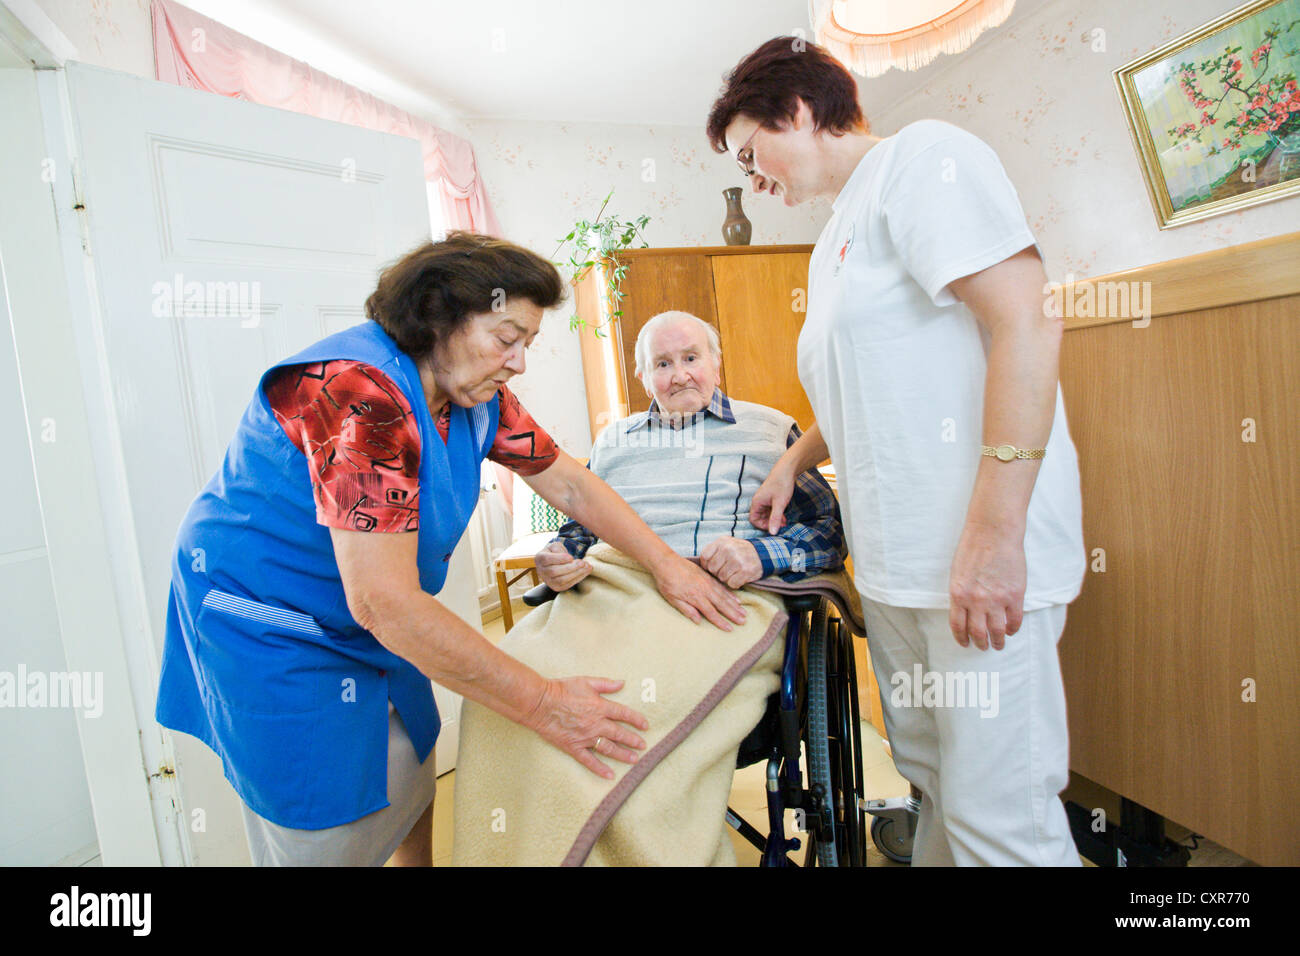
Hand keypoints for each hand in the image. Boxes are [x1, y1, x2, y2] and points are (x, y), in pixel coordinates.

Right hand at [522, 677, 649, 779]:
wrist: (539, 703)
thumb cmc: (561, 690)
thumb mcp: (585, 681)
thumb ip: (605, 684)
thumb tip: (622, 683)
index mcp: (600, 707)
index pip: (624, 714)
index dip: (636, 720)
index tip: (645, 726)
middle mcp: (596, 724)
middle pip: (619, 734)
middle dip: (633, 740)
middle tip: (643, 746)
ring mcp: (585, 737)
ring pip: (608, 748)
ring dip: (623, 754)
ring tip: (634, 760)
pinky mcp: (573, 747)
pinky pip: (589, 760)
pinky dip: (600, 768)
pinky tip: (610, 775)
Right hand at [534, 540, 591, 591]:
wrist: (553, 563)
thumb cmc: (555, 552)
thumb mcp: (555, 546)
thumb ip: (559, 549)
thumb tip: (568, 558)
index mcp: (540, 558)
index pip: (547, 559)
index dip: (559, 559)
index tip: (571, 557)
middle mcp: (541, 571)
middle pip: (554, 571)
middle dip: (570, 567)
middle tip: (582, 562)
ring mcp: (548, 581)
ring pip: (561, 580)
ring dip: (576, 574)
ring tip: (587, 567)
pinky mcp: (556, 587)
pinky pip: (567, 585)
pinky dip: (578, 578)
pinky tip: (585, 571)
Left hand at [651, 553, 746, 630]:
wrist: (666, 562)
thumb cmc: (667, 582)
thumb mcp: (672, 599)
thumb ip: (686, 610)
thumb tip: (698, 621)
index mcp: (696, 597)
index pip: (711, 613)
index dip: (721, 622)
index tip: (730, 629)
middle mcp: (704, 590)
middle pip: (722, 604)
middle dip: (733, 614)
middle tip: (743, 622)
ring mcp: (707, 582)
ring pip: (724, 596)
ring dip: (734, 605)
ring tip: (743, 612)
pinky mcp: (707, 576)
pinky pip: (721, 587)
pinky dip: (730, 594)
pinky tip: (736, 599)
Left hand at [699, 536, 763, 588]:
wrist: (762, 554)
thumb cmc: (740, 551)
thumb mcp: (726, 544)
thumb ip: (713, 551)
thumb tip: (702, 566)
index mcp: (722, 541)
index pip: (704, 556)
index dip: (706, 565)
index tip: (712, 567)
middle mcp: (729, 549)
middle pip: (712, 569)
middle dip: (717, 572)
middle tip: (726, 570)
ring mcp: (738, 560)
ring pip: (721, 577)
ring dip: (727, 578)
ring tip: (734, 572)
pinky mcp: (745, 571)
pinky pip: (732, 584)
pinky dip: (735, 583)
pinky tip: (740, 577)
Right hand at [750, 466, 794, 534]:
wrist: (787, 469)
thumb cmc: (782, 484)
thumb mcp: (780, 504)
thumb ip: (775, 518)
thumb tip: (772, 533)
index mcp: (757, 502)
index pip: (753, 519)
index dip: (762, 525)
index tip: (773, 527)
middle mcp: (759, 501)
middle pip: (759, 518)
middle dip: (769, 524)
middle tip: (781, 526)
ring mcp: (764, 500)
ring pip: (766, 514)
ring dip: (774, 520)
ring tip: (784, 523)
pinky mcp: (770, 498)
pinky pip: (770, 510)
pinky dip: (776, 514)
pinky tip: (784, 517)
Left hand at [948, 521, 1026, 650]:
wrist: (994, 532)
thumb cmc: (973, 548)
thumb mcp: (957, 573)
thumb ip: (961, 594)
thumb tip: (965, 613)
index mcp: (958, 594)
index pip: (958, 626)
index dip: (962, 639)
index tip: (965, 644)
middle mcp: (976, 601)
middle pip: (978, 633)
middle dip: (980, 644)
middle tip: (983, 647)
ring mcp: (997, 599)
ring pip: (997, 631)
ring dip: (998, 641)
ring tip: (999, 644)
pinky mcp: (1015, 595)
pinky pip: (1015, 621)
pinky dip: (1013, 629)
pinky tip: (1011, 630)